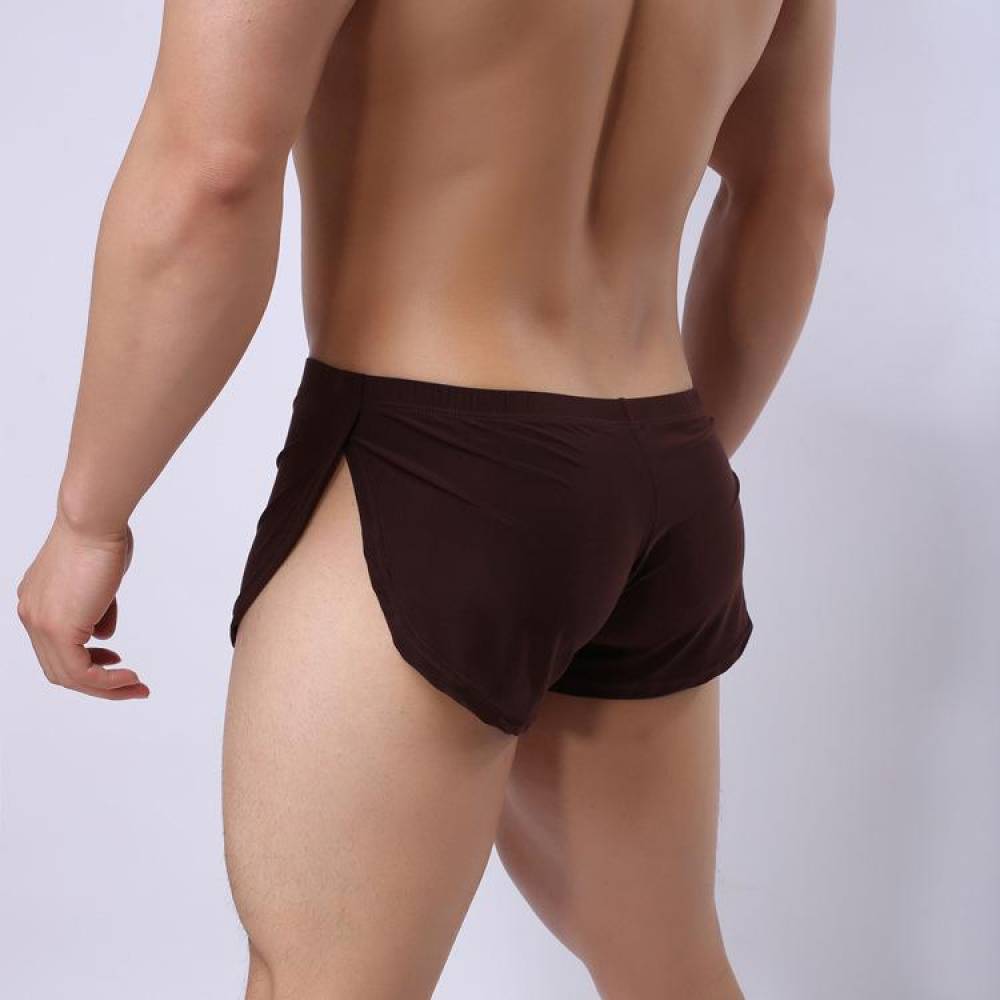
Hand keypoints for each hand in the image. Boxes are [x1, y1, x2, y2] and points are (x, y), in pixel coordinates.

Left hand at [15, 511, 148, 699]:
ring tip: (135, 687)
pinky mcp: (57, 630)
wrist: (92, 522)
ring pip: (69, 675)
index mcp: (37, 602)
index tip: (116, 661)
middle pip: (59, 668)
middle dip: (98, 682)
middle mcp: (32, 615)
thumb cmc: (100, 537)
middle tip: (130, 685)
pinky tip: (128, 677)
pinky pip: (82, 672)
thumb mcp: (100, 581)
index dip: (87, 661)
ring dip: (106, 687)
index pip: (56, 647)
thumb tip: (103, 635)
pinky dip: (107, 681)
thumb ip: (99, 609)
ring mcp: (40, 624)